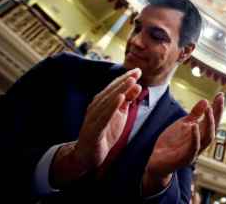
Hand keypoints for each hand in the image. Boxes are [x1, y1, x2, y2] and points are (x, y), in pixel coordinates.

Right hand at [50, 68, 142, 186]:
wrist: (87, 155)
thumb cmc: (105, 133)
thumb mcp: (119, 115)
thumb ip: (127, 101)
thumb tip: (137, 85)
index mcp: (101, 102)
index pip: (115, 88)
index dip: (126, 78)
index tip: (138, 70)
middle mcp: (95, 107)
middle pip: (111, 91)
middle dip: (124, 80)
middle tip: (137, 72)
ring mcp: (93, 118)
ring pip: (108, 101)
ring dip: (120, 90)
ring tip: (131, 81)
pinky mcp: (93, 130)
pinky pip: (103, 116)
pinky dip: (112, 106)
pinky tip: (120, 98)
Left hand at [142, 92, 223, 194]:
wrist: (157, 161)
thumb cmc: (172, 143)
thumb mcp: (182, 124)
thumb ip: (194, 114)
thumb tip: (206, 100)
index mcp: (201, 133)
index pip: (212, 119)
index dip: (217, 108)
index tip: (221, 94)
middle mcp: (201, 142)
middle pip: (213, 127)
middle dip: (217, 113)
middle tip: (219, 99)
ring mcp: (194, 151)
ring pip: (207, 138)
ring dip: (209, 123)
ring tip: (209, 109)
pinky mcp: (185, 158)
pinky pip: (193, 148)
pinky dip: (195, 137)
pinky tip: (194, 126)